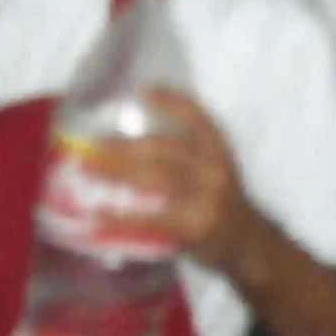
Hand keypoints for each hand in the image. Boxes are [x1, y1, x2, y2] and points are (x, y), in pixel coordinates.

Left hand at [83, 87, 265, 277]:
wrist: (248, 243)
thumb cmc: (219, 200)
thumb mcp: (213, 170)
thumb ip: (183, 156)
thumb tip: (126, 143)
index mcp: (219, 151)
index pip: (198, 120)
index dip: (172, 104)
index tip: (141, 93)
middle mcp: (215, 171)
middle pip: (166, 150)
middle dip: (125, 146)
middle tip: (91, 144)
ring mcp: (206, 200)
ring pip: (156, 180)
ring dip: (117, 173)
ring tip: (87, 169)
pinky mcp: (194, 229)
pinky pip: (151, 220)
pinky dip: (121, 219)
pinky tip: (97, 218)